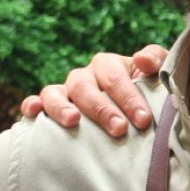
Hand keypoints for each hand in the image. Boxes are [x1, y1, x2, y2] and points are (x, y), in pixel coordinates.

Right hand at [19, 44, 166, 136]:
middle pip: (85, 86)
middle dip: (102, 108)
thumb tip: (142, 61)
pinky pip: (36, 103)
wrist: (135, 117)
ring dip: (61, 106)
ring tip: (72, 121)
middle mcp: (84, 77)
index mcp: (109, 66)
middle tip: (119, 129)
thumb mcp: (158, 76)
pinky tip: (33, 114)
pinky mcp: (50, 108)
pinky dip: (31, 105)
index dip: (128, 97)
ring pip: (55, 92)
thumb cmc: (148, 96)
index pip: (114, 76)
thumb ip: (157, 61)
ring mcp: (65, 92)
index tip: (143, 120)